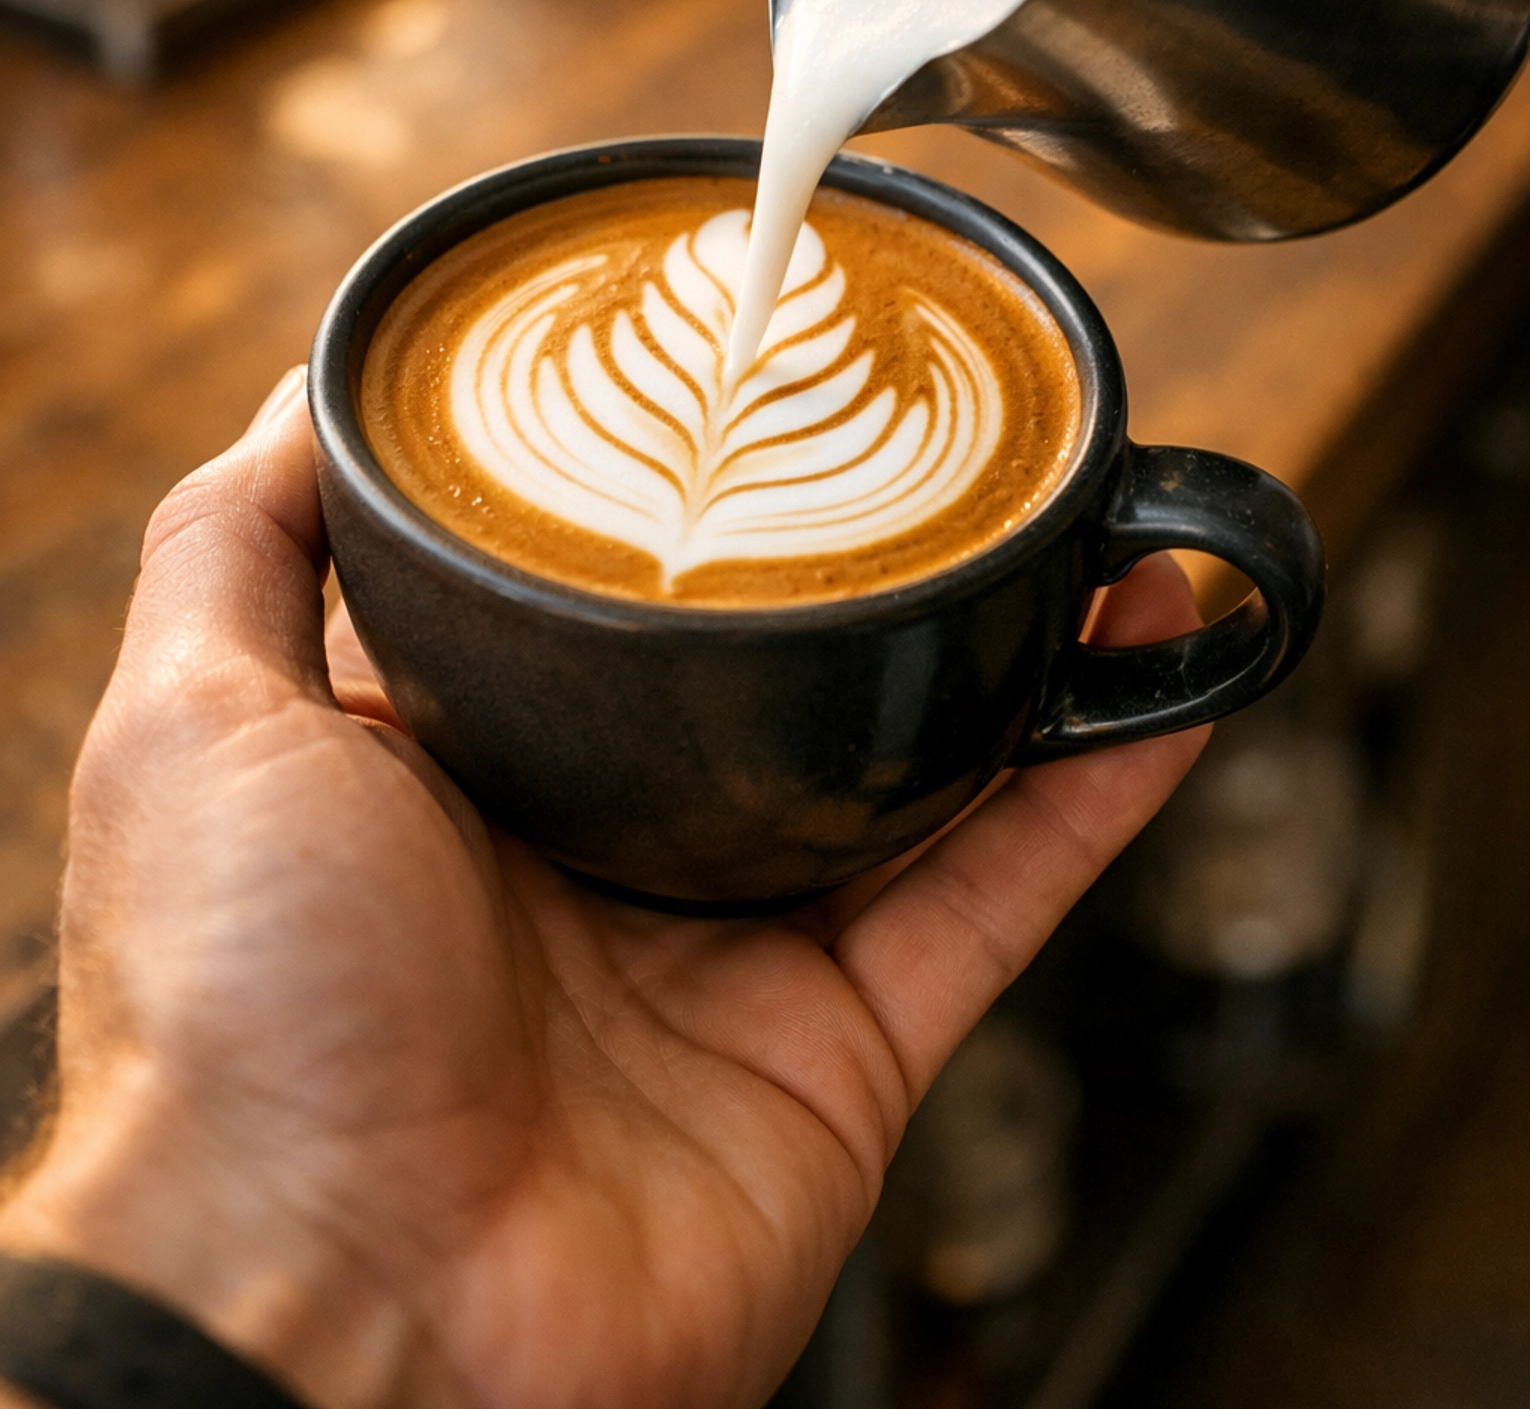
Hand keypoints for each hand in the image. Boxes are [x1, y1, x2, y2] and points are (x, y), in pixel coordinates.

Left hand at [0, 372, 1204, 1408]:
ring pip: (919, 776)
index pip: (600, 601)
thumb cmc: (234, 1022)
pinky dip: (1093, 796)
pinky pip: (992, 901)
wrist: (332, 1314)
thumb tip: (313, 393)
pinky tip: (1165, 677)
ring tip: (1113, 531)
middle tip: (968, 449)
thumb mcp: (195, 721)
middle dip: (883, 574)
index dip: (683, 498)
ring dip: (1030, 657)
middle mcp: (601, 856)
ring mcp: (729, 957)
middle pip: (783, 685)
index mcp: (462, 770)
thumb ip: (241, 544)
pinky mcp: (837, 1058)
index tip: (763, 383)